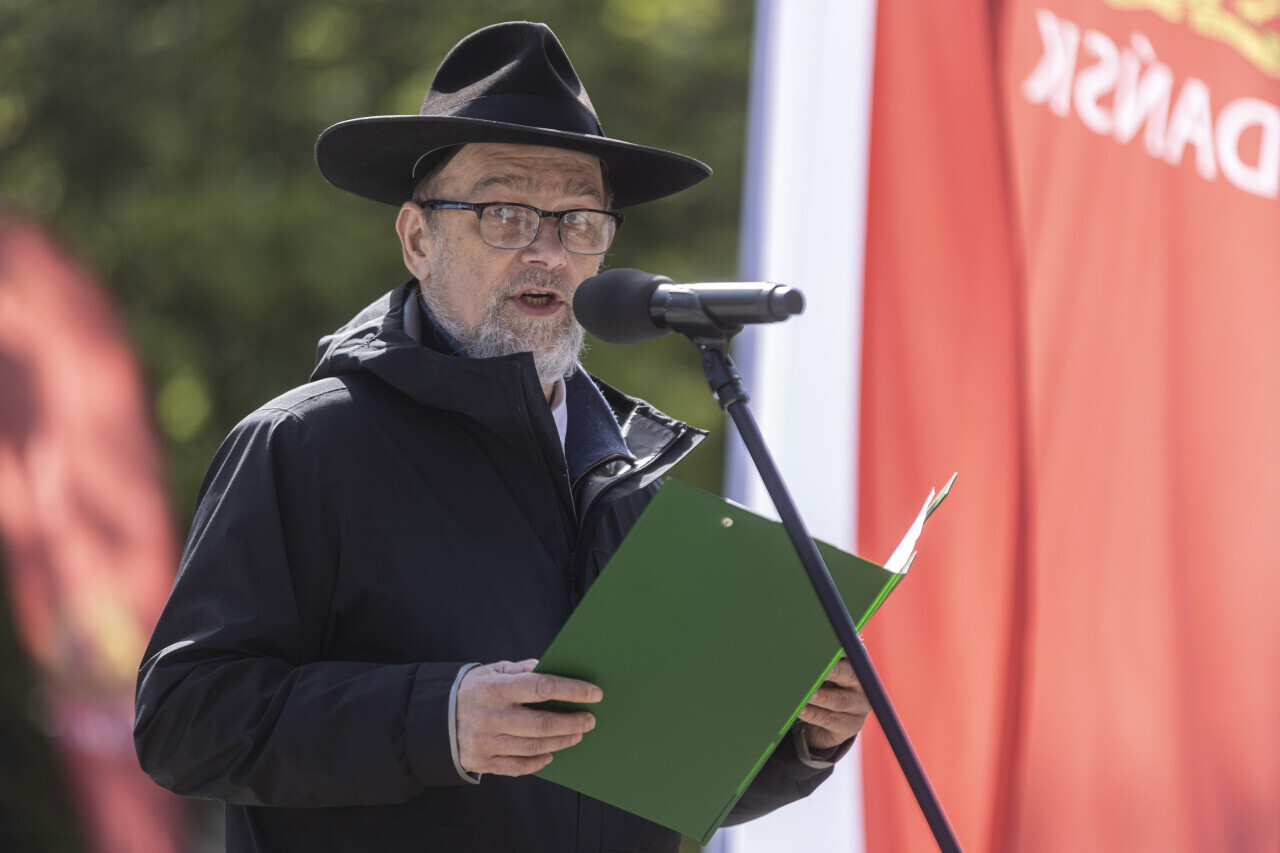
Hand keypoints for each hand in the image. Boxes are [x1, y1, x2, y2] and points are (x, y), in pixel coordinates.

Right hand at [456, 659, 601, 775]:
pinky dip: (538, 761)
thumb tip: (552, 668)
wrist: (432, 717)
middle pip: (542, 723)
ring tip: (577, 734)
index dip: (571, 690)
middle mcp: (491, 716)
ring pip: (534, 746)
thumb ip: (522, 669)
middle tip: (590, 720)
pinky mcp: (482, 761)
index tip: (594, 693)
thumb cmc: (472, 689)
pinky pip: (517, 766)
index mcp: (496, 687)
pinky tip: (552, 752)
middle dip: (572, 722)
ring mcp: (486, 741)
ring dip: (561, 740)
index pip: (542, 687)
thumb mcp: (493, 670)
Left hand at [798, 657, 870, 750]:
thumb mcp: (825, 672)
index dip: (838, 648)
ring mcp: (859, 707)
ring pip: (840, 700)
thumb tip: (800, 648)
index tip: (825, 644)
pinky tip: (800, 710)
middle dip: (833, 670)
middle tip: (820, 668)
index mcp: (856, 663)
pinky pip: (830, 719)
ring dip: (822, 696)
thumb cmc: (825, 687)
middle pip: (848, 674)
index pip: (849, 652)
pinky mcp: (850, 726)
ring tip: (806, 694)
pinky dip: (813, 714)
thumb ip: (819, 658)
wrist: (832, 721)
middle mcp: (862, 684)